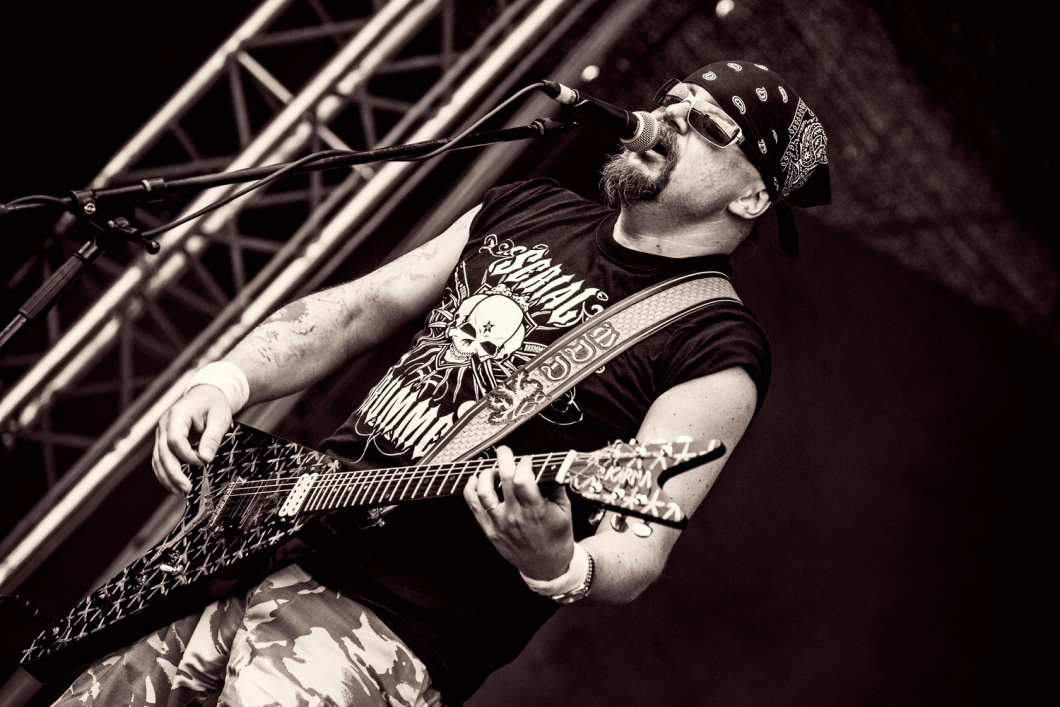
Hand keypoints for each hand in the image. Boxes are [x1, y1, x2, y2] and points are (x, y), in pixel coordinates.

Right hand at [152, 385, 231, 494]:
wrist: (205, 396)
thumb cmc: (214, 405)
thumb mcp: (220, 418)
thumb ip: (212, 437)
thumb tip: (206, 458)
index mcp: (178, 415)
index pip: (175, 439)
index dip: (187, 455)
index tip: (204, 463)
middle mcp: (164, 424)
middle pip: (163, 452)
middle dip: (174, 473)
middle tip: (187, 488)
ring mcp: (161, 433)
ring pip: (158, 459)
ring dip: (167, 477)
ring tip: (180, 491)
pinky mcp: (163, 441)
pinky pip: (160, 459)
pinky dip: (165, 473)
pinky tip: (174, 485)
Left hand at [463, 445, 575, 579]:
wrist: (546, 566)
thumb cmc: (556, 538)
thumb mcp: (565, 511)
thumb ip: (557, 487)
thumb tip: (552, 466)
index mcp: (536, 511)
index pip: (523, 479)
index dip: (524, 463)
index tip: (527, 460)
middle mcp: (515, 516)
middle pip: (504, 479)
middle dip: (504, 458)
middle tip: (505, 451)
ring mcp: (500, 524)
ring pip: (484, 491)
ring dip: (486, 474)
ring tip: (493, 470)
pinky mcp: (490, 530)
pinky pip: (473, 506)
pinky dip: (471, 489)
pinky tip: (477, 480)